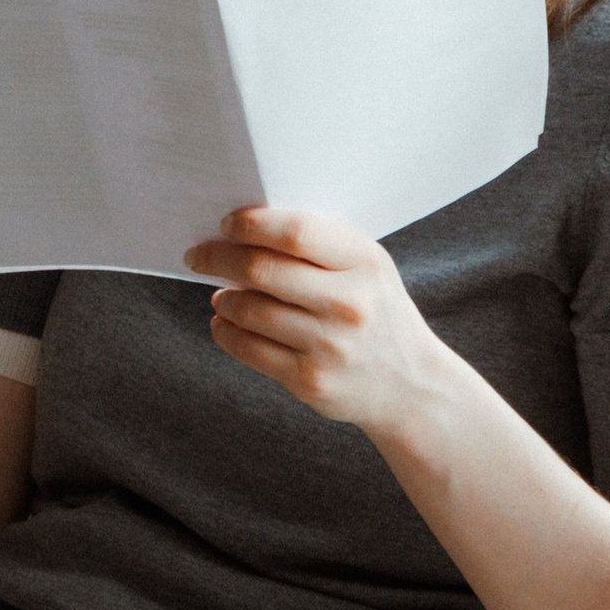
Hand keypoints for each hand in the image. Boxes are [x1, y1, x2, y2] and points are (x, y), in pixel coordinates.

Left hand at [186, 205, 440, 439]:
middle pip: (262, 270)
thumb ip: (317, 246)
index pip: (296, 233)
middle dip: (218, 257)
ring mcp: (329, 346)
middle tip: (198, 255)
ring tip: (222, 296)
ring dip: (224, 299)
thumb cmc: (376, 312)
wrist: (411, 385)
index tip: (227, 223)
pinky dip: (226, 332)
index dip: (252, 224)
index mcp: (365, 262)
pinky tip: (225, 324)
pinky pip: (249, 350)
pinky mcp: (310, 381)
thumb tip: (242, 231)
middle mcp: (349, 304)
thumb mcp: (366, 269)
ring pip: (249, 310)